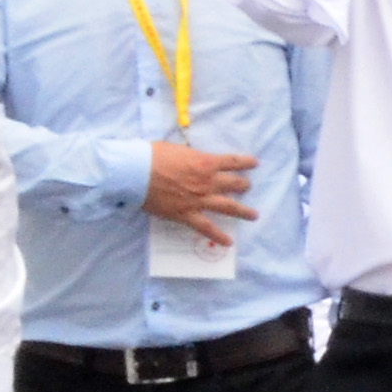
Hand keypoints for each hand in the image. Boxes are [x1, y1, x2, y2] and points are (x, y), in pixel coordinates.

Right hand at [142, 143, 257, 236]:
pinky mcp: (186, 214)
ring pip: (228, 207)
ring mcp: (199, 200)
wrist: (137, 172)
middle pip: (233, 184)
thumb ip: (191, 156)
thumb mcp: (178, 149)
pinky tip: (229, 242)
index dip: (245, 163)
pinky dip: (218, 236)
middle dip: (243, 185)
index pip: (232, 162)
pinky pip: (206, 228)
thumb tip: (195, 158)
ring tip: (254, 215)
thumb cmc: (153, 156)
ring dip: (243, 211)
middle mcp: (207, 182)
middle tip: (247, 186)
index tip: (254, 164)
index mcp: (205, 162)